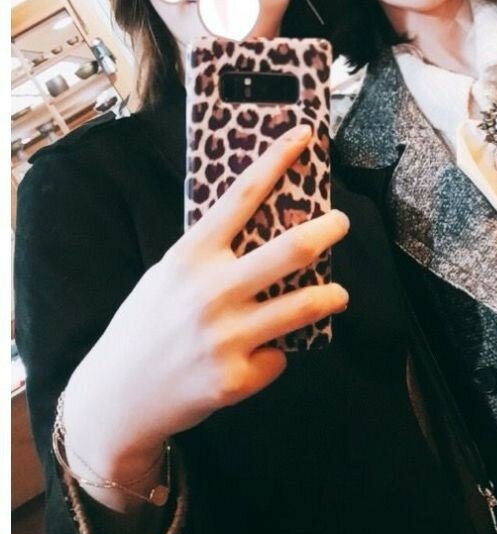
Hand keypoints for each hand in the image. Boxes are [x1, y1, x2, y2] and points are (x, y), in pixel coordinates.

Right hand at [63, 124, 348, 489]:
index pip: (243, 195)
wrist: (118, 398)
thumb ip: (209, 254)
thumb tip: (262, 228)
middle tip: (342, 223)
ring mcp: (226, 336)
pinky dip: (278, 351)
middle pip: (292, 248)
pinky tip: (262, 354)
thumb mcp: (167, 275)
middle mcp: (211, 291)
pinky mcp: (237, 378)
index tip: (304, 136)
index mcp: (191, 256)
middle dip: (329, 230)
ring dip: (331, 295)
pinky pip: (280, 354)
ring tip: (336, 293)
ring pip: (306, 304)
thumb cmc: (145, 326)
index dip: (277, 160)